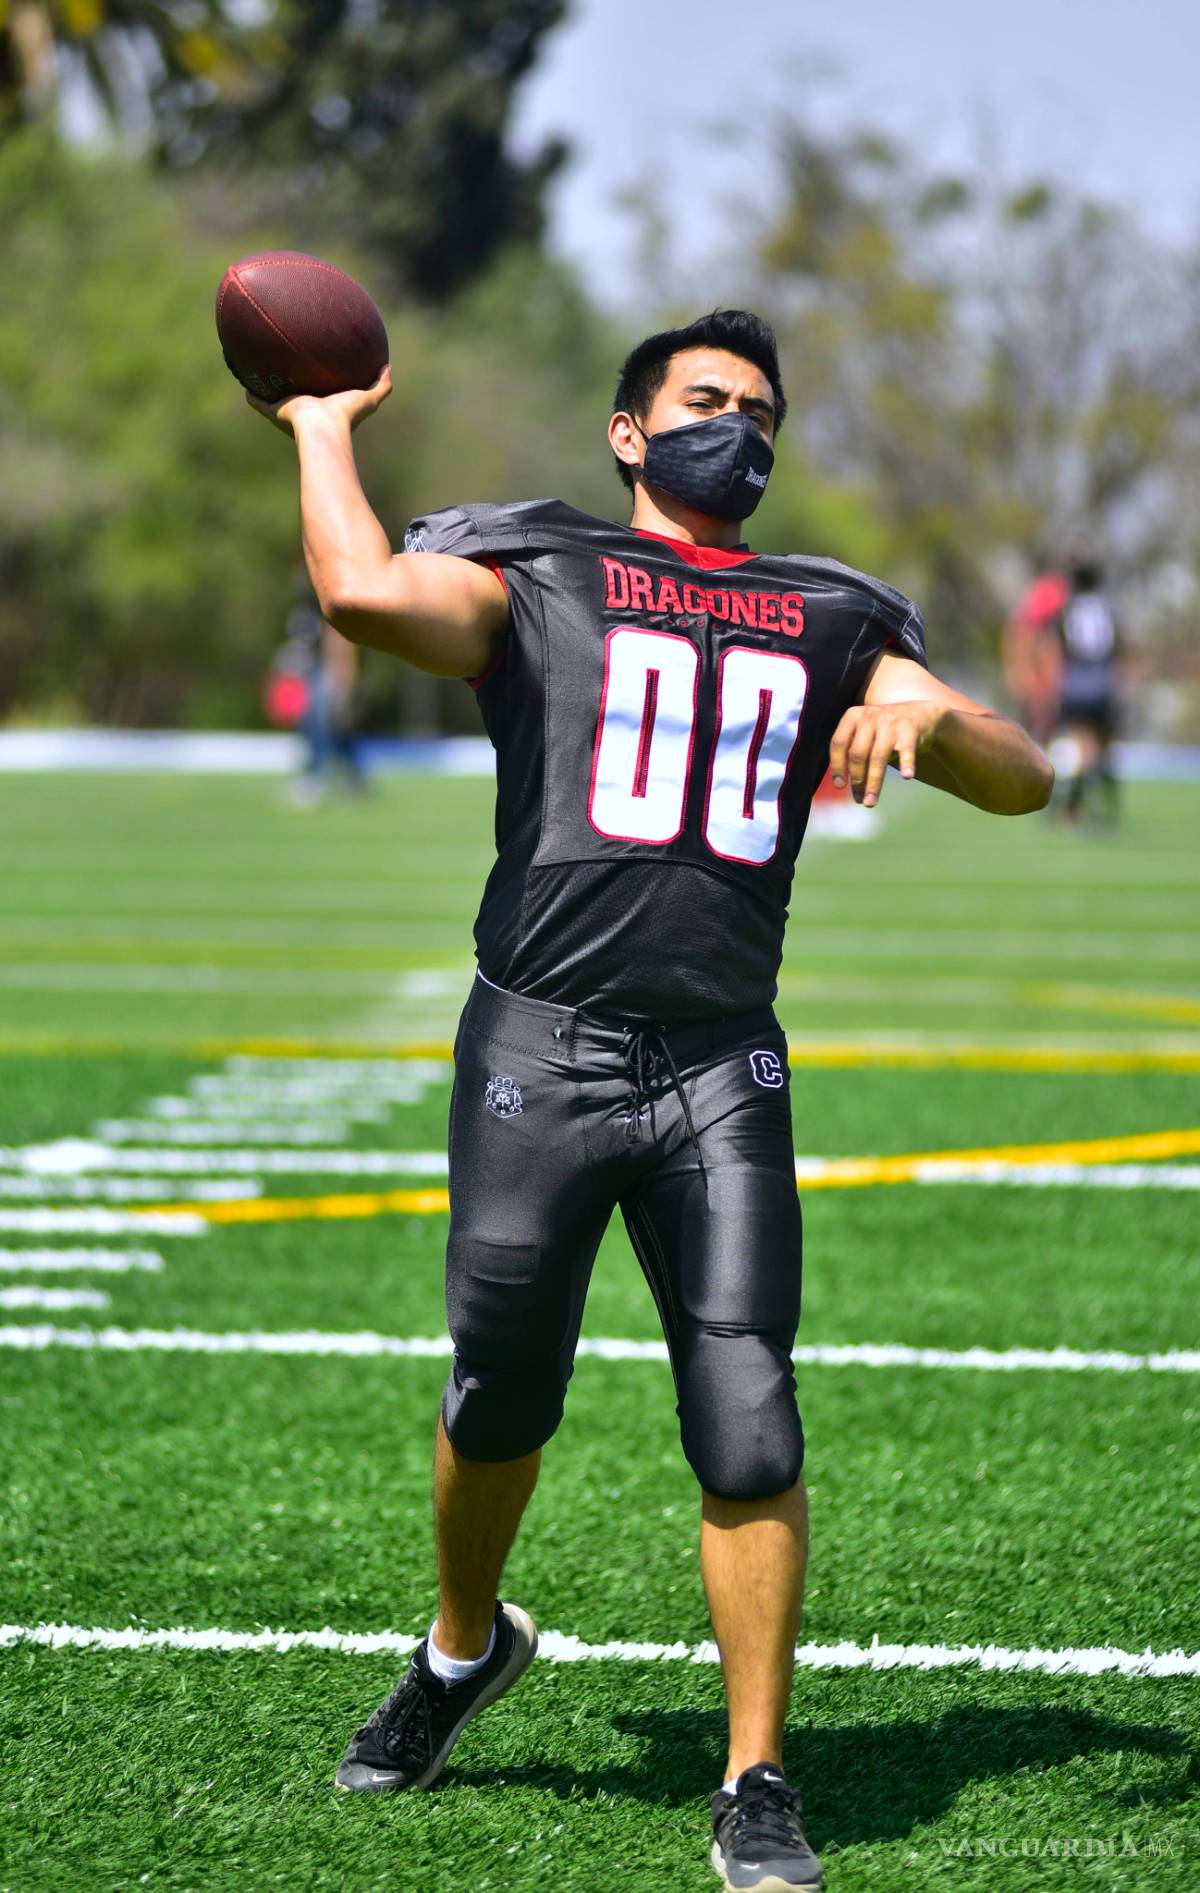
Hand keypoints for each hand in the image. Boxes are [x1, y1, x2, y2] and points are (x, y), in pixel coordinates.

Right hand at [245, 363, 391, 437]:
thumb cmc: (346, 415)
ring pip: (275, 397)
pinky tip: (243, 384)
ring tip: (259, 368)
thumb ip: (382, 385)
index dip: (321, 382)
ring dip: (267, 387)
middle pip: (297, 392)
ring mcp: (288, 411)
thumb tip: (388, 366)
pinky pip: (258, 402)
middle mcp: (305, 410)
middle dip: (292, 381)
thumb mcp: (369, 399)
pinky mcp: (274, 412)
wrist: (323, 428)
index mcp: (324, 407)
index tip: (317, 368)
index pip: (322, 392)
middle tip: (287, 364)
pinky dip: (251, 395)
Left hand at [828, 699, 945, 805]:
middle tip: (860, 799)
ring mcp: (890, 721)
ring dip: (874, 783)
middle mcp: (870, 716)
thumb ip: (854, 754)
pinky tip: (906, 777)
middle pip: (858, 753)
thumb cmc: (885, 732)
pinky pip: (906, 750)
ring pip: (878, 757)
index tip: (840, 785)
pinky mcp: (910, 728)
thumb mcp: (865, 734)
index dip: (837, 766)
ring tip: (871, 801)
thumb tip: (845, 786)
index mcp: (853, 716)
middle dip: (857, 780)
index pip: (839, 743)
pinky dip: (906, 763)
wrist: (919, 714)